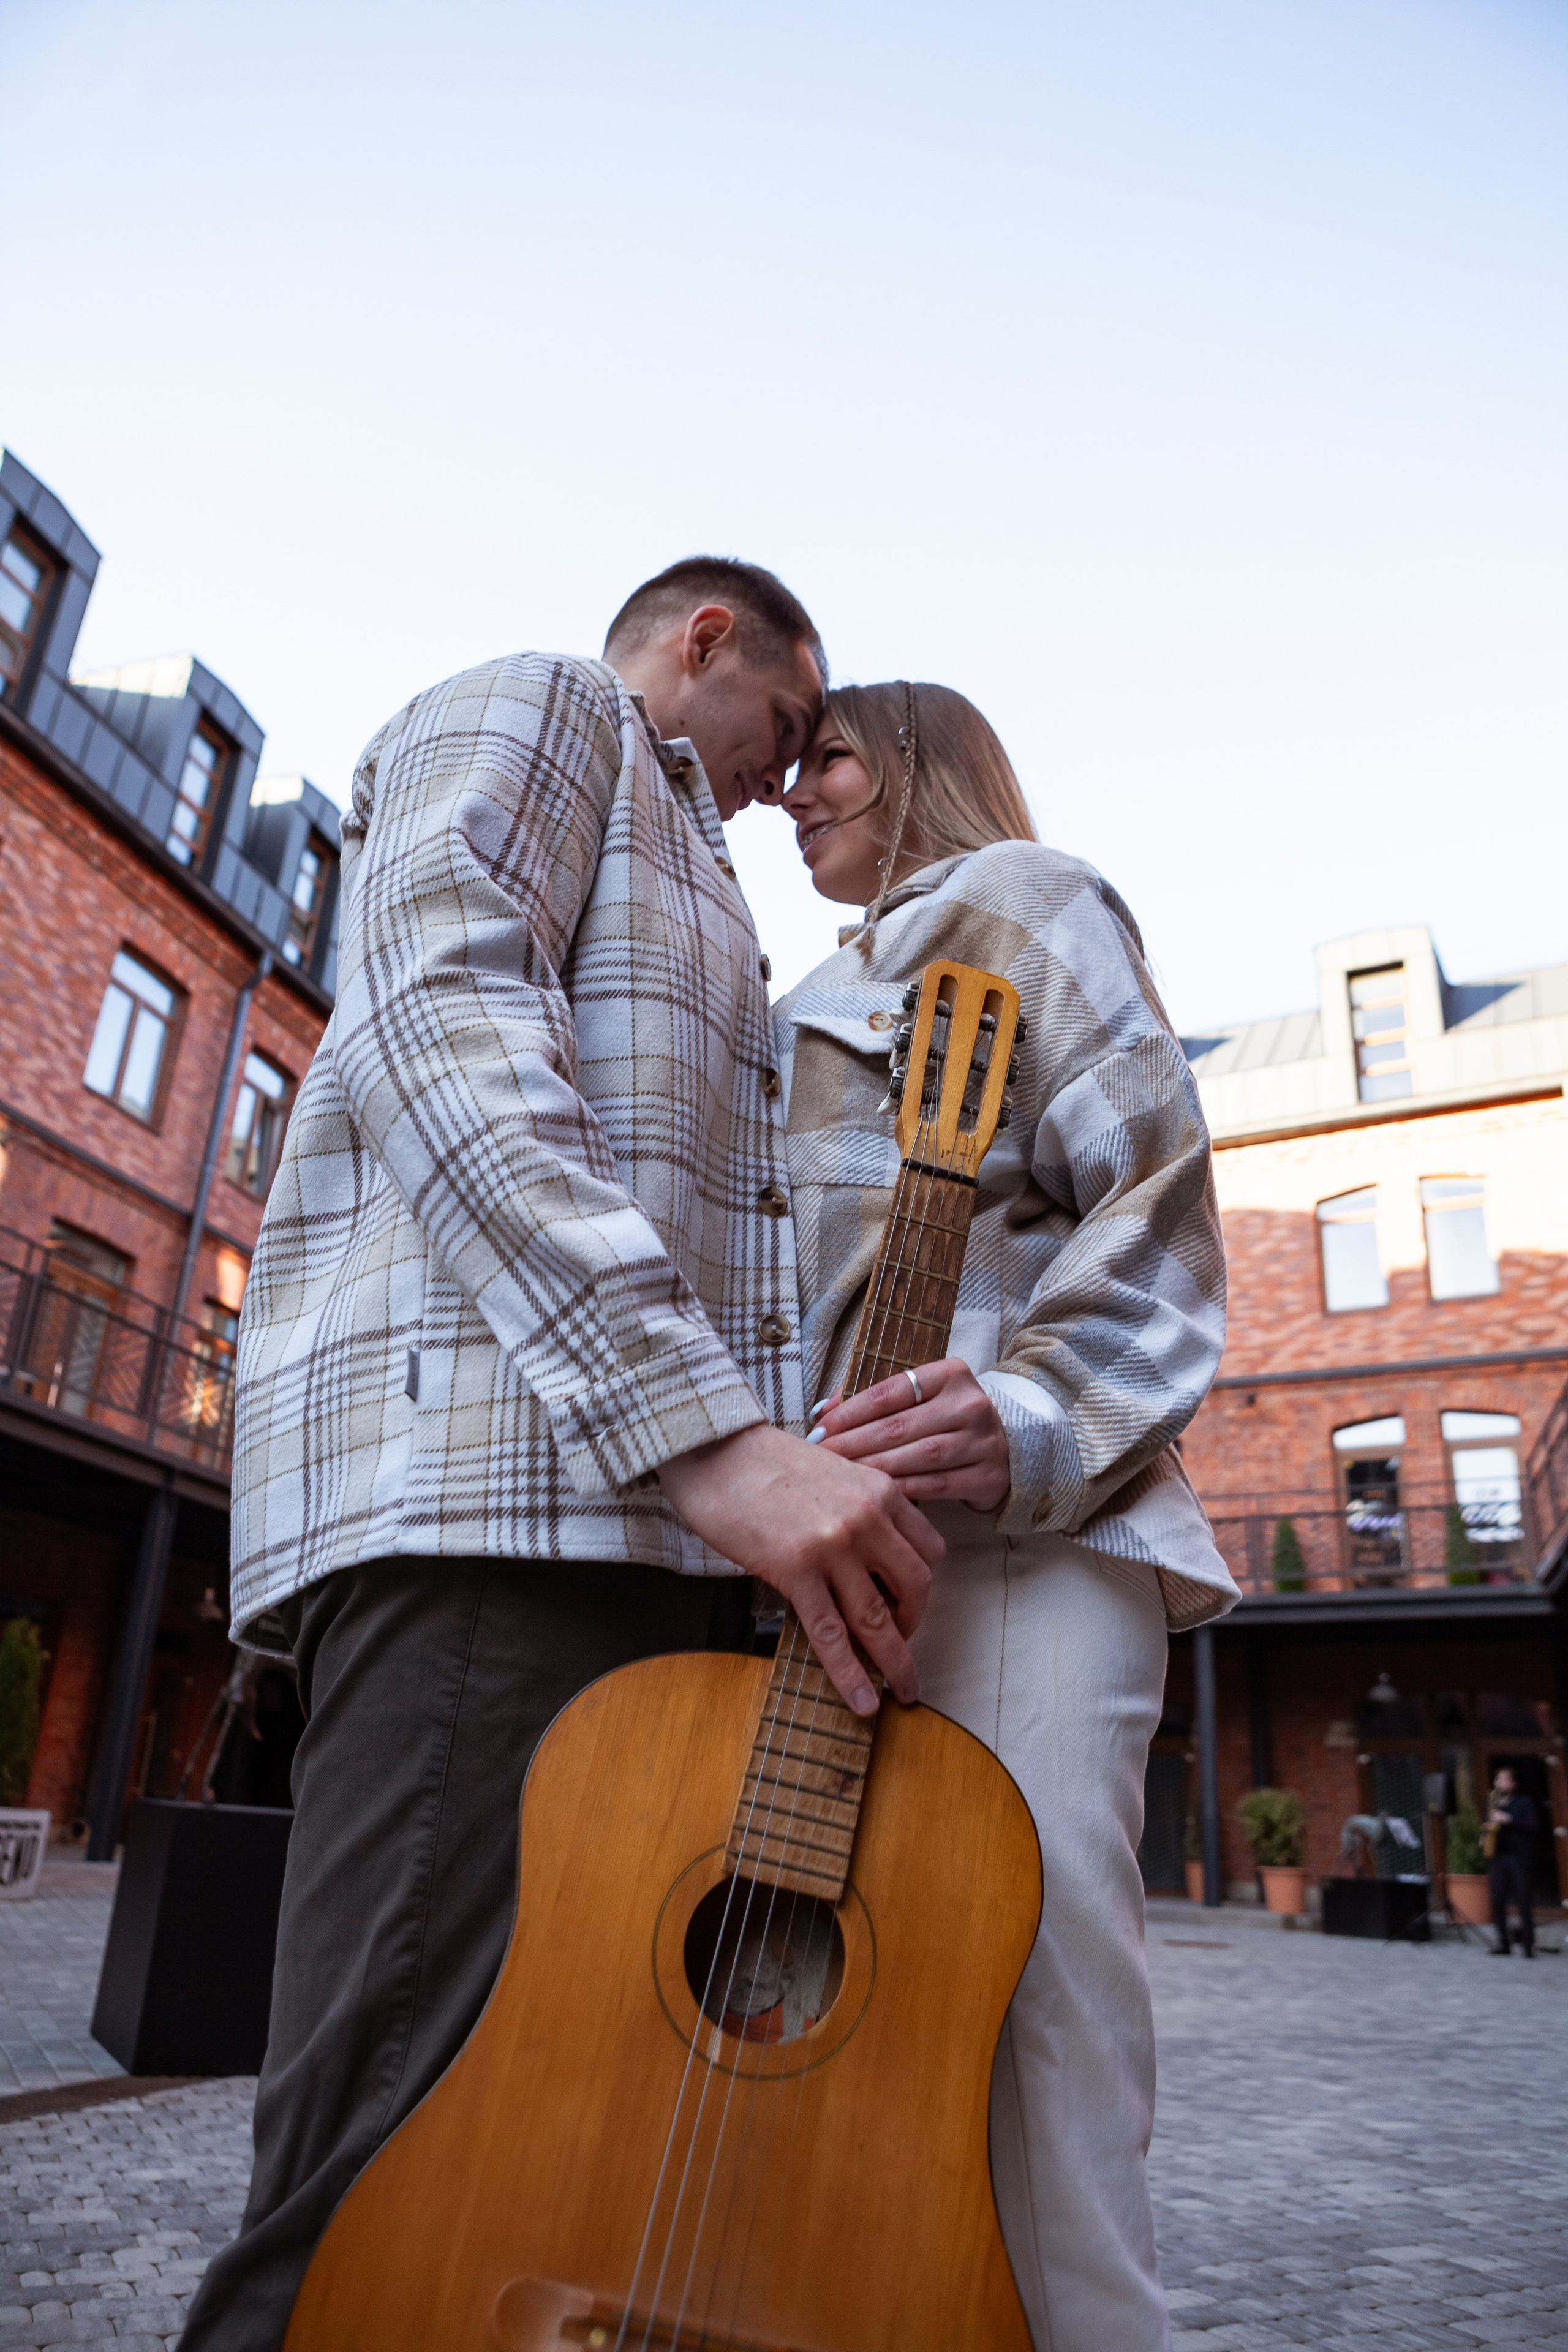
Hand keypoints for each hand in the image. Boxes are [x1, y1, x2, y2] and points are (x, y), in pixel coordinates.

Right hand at [656, 1422, 942, 1716]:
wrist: (715, 1448)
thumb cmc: (765, 1460)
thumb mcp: (834, 1471)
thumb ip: (860, 1508)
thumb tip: (867, 1561)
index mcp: (881, 1490)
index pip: (929, 1550)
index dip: (923, 1586)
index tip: (909, 1605)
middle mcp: (867, 1517)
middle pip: (915, 1587)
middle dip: (914, 1626)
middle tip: (904, 1649)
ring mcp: (833, 1545)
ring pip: (878, 1618)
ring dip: (896, 1662)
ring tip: (903, 1691)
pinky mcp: (796, 1569)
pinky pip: (831, 1634)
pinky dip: (851, 1673)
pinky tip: (862, 1700)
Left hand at [810, 1357, 1011, 1513]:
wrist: (1007, 1444)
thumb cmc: (946, 1418)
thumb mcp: (919, 1398)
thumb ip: (874, 1400)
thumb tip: (823, 1410)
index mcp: (949, 1374)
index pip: (889, 1391)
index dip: (850, 1412)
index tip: (820, 1429)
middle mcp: (969, 1404)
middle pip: (899, 1426)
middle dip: (854, 1443)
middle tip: (823, 1457)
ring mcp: (982, 1441)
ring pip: (918, 1456)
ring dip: (875, 1468)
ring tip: (843, 1477)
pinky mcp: (988, 1476)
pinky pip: (937, 1485)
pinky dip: (905, 1489)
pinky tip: (878, 1494)